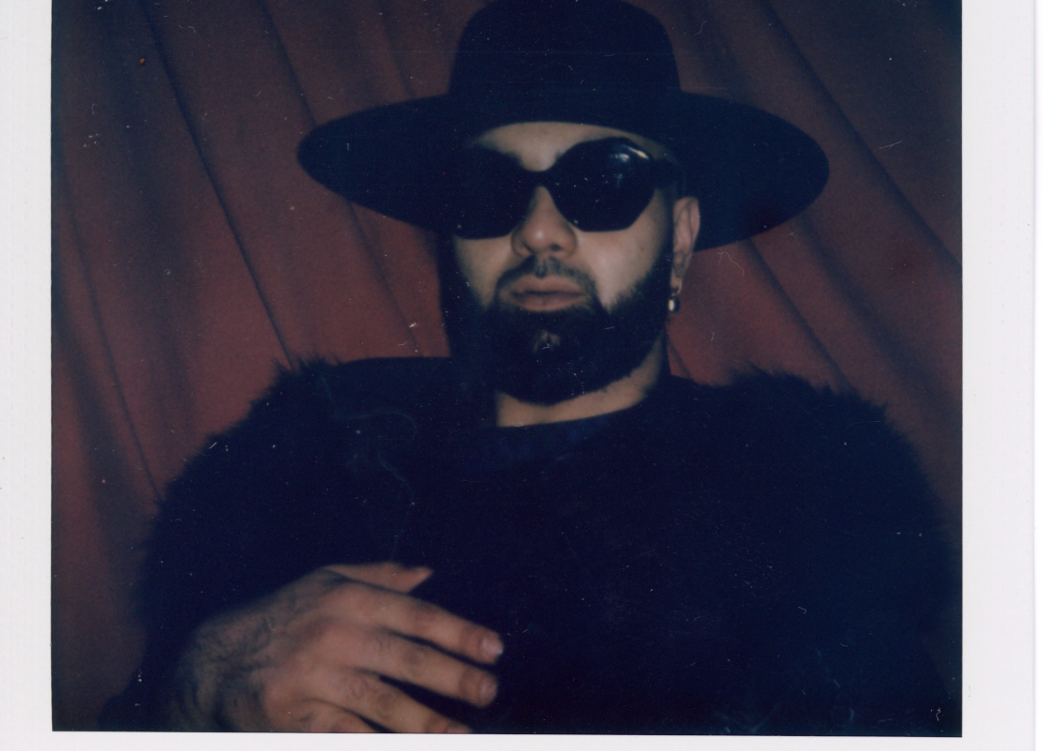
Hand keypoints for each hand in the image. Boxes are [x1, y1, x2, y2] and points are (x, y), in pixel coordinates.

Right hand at [166, 562, 502, 731]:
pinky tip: (401, 746)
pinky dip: (375, 742)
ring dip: (427, 723)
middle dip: (454, 678)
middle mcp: (335, 635)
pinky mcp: (294, 716)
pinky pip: (346, 734)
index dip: (459, 633)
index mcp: (349, 599)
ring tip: (462, 735)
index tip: (495, 649)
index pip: (417, 616)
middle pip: (407, 661)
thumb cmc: (284, 616)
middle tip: (490, 691)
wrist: (213, 659)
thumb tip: (427, 572)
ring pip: (382, 704)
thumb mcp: (326, 580)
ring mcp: (314, 678)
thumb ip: (379, 576)